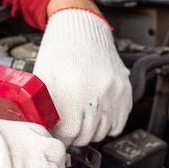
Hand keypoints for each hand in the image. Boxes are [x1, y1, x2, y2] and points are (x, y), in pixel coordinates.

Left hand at [33, 8, 131, 146]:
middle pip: (87, 136)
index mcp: (74, 91)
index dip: (61, 138)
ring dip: (90, 133)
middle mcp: (98, 93)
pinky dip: (107, 126)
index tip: (58, 137)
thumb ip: (44, 108)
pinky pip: (119, 123)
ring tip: (80, 123)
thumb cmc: (59, 51)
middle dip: (74, 138)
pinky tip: (95, 118)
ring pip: (103, 132)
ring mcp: (115, 93)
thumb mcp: (43, 80)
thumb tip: (45, 131)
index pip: (70, 133)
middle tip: (67, 132)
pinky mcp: (125, 92)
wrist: (82, 29)